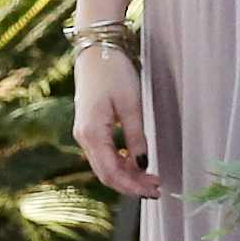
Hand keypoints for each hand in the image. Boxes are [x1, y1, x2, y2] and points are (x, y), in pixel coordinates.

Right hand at [71, 43, 161, 199]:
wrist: (96, 51)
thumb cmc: (114, 73)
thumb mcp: (132, 105)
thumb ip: (137, 137)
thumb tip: (143, 165)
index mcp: (92, 133)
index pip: (112, 172)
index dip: (133, 186)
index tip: (154, 189)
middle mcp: (83, 138)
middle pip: (106, 174)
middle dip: (131, 185)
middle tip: (156, 189)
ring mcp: (84, 134)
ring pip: (104, 166)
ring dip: (126, 176)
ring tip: (150, 178)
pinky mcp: (89, 128)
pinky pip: (103, 155)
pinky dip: (120, 163)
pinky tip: (136, 164)